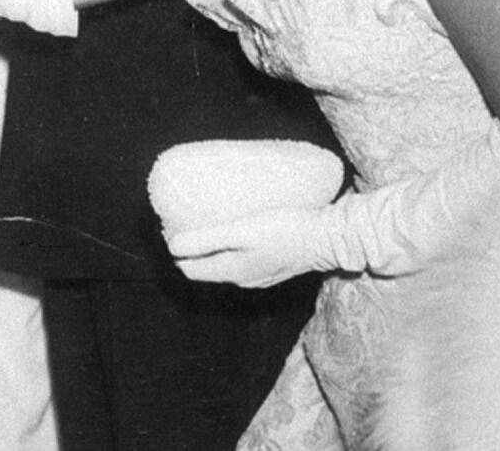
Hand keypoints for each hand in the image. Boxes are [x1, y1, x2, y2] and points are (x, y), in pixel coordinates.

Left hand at [167, 204, 327, 288]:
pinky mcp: (273, 267)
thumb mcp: (242, 231)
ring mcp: (260, 276)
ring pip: (225, 265)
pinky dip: (232, 249)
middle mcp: (243, 280)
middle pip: (206, 268)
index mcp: (232, 272)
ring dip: (212, 248)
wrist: (328, 238)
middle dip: (193, 248)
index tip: (171, 224)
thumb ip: (207, 240)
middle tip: (187, 218)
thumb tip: (173, 247)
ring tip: (209, 220)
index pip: (190, 269)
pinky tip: (238, 231)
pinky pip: (242, 261)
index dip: (176, 249)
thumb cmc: (286, 230)